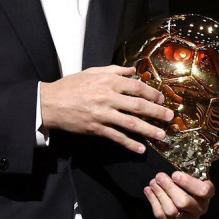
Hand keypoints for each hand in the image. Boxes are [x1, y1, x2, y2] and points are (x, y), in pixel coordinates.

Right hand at [40, 65, 174, 152]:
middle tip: (169, 118)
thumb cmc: (71, 85)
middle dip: (157, 112)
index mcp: (109, 82)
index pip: (137, 87)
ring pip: (131, 123)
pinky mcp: (96, 128)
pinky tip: (140, 149)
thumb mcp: (93, 72)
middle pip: (139, 106)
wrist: (49, 102)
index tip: (162, 99)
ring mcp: (103, 114)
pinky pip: (116, 137)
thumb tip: (133, 70)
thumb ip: (114, 70)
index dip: (153, 93)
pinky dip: (129, 144)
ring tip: (161, 136)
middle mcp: (108, 97)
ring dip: (149, 130)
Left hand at [144, 170, 213, 218]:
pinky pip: (162, 215)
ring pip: (171, 210)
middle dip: (168, 188)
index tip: (175, 174)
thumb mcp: (194, 176)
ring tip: (153, 182)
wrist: (189, 199)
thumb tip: (172, 172)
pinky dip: (153, 201)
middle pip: (183, 202)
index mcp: (207, 195)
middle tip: (159, 176)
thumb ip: (187, 173)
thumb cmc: (190, 184)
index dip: (188, 183)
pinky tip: (148, 191)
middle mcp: (200, 209)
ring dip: (159, 194)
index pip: (203, 191)